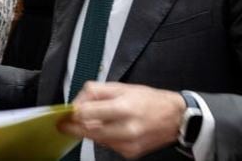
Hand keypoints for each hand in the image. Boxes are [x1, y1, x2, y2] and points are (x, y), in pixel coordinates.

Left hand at [57, 82, 184, 158]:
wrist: (175, 118)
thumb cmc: (149, 100)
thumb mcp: (122, 87)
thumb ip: (96, 92)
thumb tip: (77, 103)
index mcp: (123, 108)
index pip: (87, 114)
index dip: (73, 114)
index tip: (66, 113)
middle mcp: (126, 129)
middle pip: (88, 131)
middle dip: (75, 127)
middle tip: (66, 123)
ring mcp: (128, 144)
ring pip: (96, 139)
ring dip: (90, 131)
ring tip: (94, 121)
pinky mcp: (130, 153)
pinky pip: (107, 145)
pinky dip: (104, 137)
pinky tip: (110, 129)